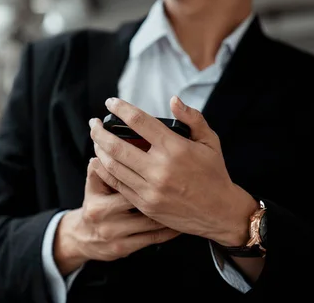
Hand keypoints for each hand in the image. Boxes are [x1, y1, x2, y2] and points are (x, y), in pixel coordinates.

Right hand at [54, 158, 179, 275]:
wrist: (83, 238)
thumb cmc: (93, 206)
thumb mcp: (92, 187)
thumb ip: (98, 169)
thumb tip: (103, 150)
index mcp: (99, 206)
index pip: (125, 188)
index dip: (144, 177)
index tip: (163, 168)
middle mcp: (108, 223)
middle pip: (141, 206)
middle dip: (161, 193)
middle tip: (179, 182)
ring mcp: (117, 238)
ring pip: (151, 223)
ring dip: (170, 211)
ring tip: (184, 199)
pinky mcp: (126, 249)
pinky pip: (154, 238)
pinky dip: (169, 229)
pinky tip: (180, 220)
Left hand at [89, 96, 257, 246]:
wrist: (220, 213)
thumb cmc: (214, 173)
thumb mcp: (210, 141)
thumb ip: (192, 118)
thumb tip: (173, 99)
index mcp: (174, 148)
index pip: (139, 121)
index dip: (120, 108)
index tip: (110, 102)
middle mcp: (159, 169)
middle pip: (116, 145)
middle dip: (99, 131)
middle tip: (93, 123)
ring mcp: (150, 189)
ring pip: (112, 165)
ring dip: (99, 149)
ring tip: (96, 140)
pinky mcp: (145, 204)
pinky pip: (117, 184)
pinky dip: (105, 170)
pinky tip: (101, 161)